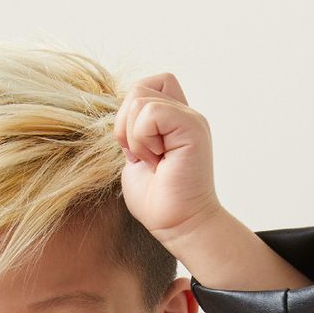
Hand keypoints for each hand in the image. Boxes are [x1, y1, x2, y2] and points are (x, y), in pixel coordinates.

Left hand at [113, 73, 224, 251]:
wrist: (180, 226)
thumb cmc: (158, 203)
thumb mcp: (135, 159)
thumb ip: (130, 133)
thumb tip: (122, 115)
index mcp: (173, 120)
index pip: (147, 86)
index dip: (129, 113)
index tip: (135, 149)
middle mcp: (184, 114)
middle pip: (140, 87)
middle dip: (126, 122)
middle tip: (141, 156)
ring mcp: (190, 118)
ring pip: (140, 97)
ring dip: (134, 135)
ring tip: (152, 161)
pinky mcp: (192, 127)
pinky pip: (151, 113)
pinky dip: (143, 138)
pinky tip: (156, 160)